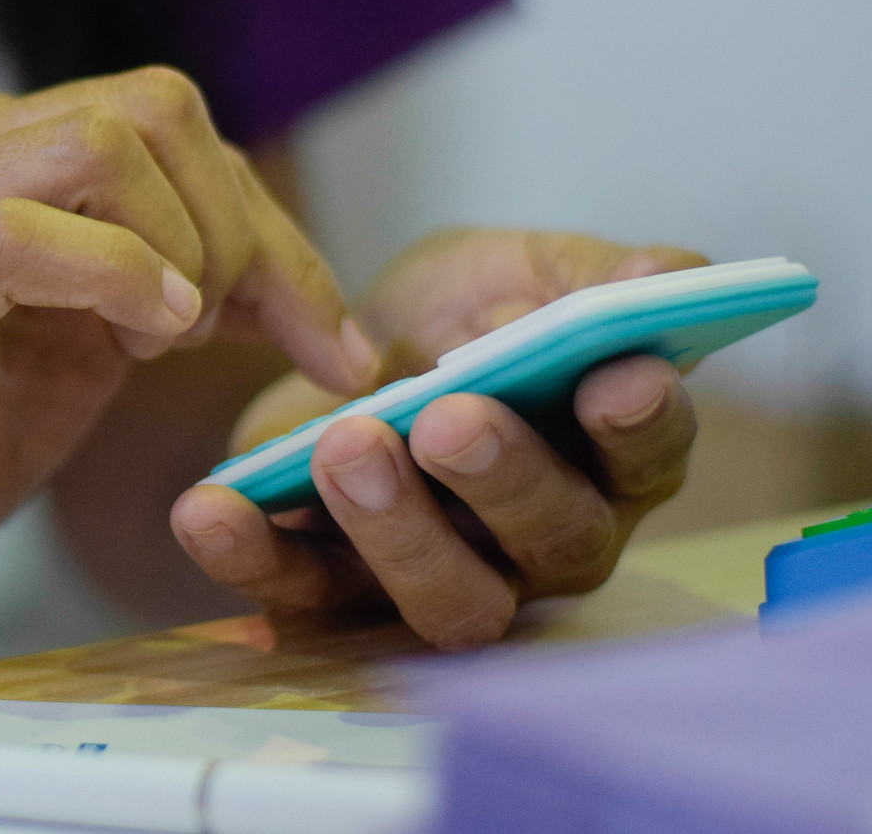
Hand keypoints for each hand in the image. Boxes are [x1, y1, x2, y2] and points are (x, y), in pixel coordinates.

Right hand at [0, 69, 379, 648]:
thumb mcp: (73, 351)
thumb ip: (157, 285)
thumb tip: (285, 271)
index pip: (159, 116)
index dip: (267, 217)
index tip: (326, 333)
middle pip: (150, 108)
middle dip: (245, 228)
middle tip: (249, 338)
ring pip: (96, 144)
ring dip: (184, 247)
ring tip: (168, 339)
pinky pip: (21, 235)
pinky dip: (120, 278)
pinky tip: (145, 338)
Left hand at [170, 229, 705, 648]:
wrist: (336, 349)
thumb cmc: (453, 318)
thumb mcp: (513, 270)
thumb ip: (585, 276)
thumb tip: (661, 277)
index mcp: (608, 455)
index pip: (651, 453)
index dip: (640, 422)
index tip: (612, 376)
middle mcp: (547, 538)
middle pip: (554, 538)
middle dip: (503, 477)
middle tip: (447, 414)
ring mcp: (449, 578)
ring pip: (450, 600)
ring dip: (396, 528)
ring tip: (344, 445)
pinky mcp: (340, 594)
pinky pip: (302, 597)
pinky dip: (253, 555)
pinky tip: (210, 507)